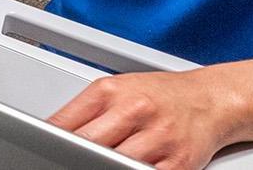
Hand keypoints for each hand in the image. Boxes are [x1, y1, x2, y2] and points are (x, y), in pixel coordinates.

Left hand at [48, 69, 241, 169]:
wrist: (210, 99)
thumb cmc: (161, 94)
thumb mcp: (117, 90)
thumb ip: (84, 111)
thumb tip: (52, 132)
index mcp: (112, 91)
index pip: (66, 123)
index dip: (49, 142)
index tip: (42, 150)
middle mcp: (135, 111)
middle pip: (88, 146)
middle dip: (73, 158)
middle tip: (66, 161)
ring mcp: (157, 138)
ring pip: (114, 164)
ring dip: (102, 167)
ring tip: (97, 164)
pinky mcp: (177, 164)